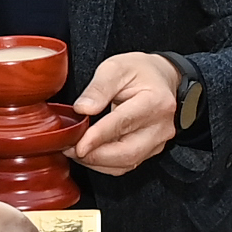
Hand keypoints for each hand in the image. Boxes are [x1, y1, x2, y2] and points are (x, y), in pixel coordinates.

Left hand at [67, 53, 185, 175]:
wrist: (162, 78)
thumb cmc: (140, 71)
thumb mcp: (116, 67)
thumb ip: (98, 88)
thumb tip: (82, 109)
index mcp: (155, 101)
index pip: (123, 123)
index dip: (98, 137)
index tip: (78, 145)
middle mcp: (161, 126)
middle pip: (127, 152)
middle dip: (94, 155)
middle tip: (69, 148)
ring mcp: (158, 141)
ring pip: (126, 163)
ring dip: (98, 161)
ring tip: (75, 150)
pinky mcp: (152, 150)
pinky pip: (127, 164)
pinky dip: (106, 163)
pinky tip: (90, 153)